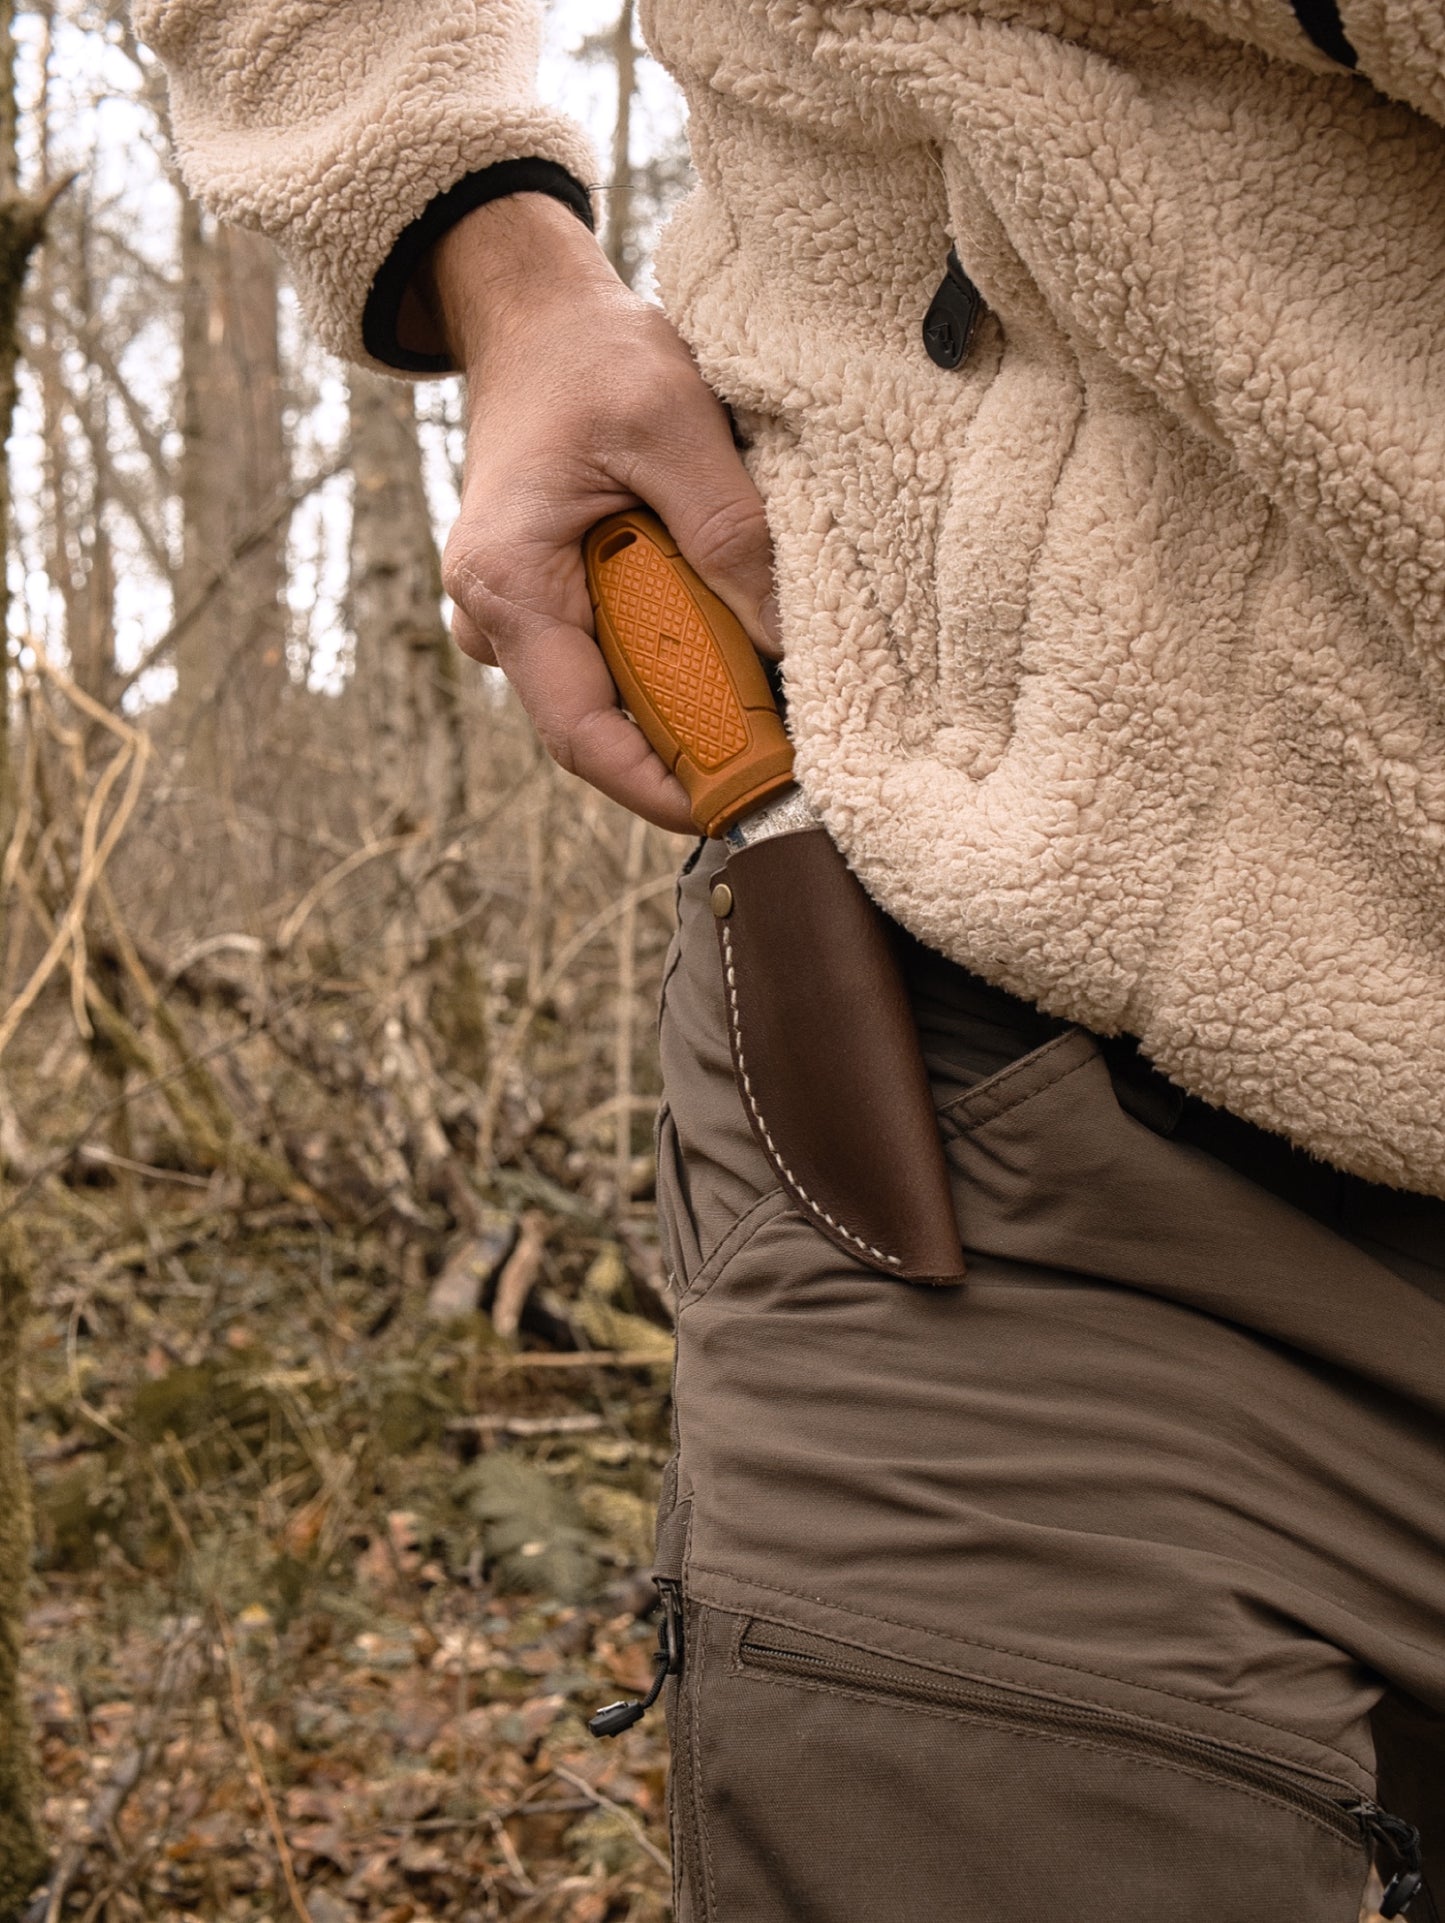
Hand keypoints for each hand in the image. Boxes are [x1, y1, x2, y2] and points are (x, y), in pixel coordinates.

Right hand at [424, 194, 780, 832]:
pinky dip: (668, 671)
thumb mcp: (672, 423)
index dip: (661, 788)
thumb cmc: (591, 359)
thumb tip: (786, 642)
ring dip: (682, 709)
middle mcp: (493, 620)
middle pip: (598, 732)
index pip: (582, 733)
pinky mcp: (543, 611)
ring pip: (605, 704)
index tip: (741, 807)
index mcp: (508, 584)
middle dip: (688, 751)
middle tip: (784, 753)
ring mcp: (512, 622)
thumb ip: (729, 531)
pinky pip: (607, 667)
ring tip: (767, 701)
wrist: (534, 322)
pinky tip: (726, 651)